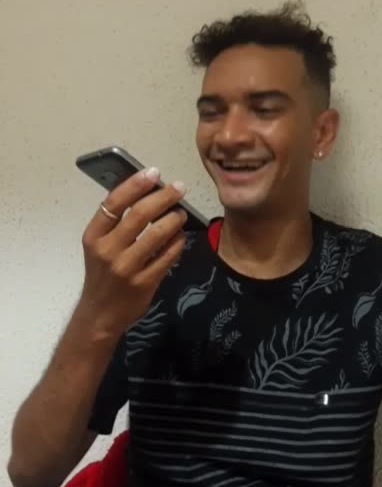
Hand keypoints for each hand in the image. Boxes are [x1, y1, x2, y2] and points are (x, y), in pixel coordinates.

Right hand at [77, 167, 186, 337]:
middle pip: (140, 214)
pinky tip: (181, 236)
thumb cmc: (102, 274)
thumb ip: (115, 224)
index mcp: (94, 236)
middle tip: (179, 188)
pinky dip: (178, 242)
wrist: (100, 313)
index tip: (154, 172)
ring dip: (174, 219)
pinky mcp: (144, 282)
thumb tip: (145, 193)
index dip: (136, 184)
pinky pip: (168, 256)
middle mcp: (108, 250)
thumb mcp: (98, 247)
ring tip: (181, 213)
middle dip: (164, 197)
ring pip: (158, 234)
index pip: (115, 202)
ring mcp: (127, 267)